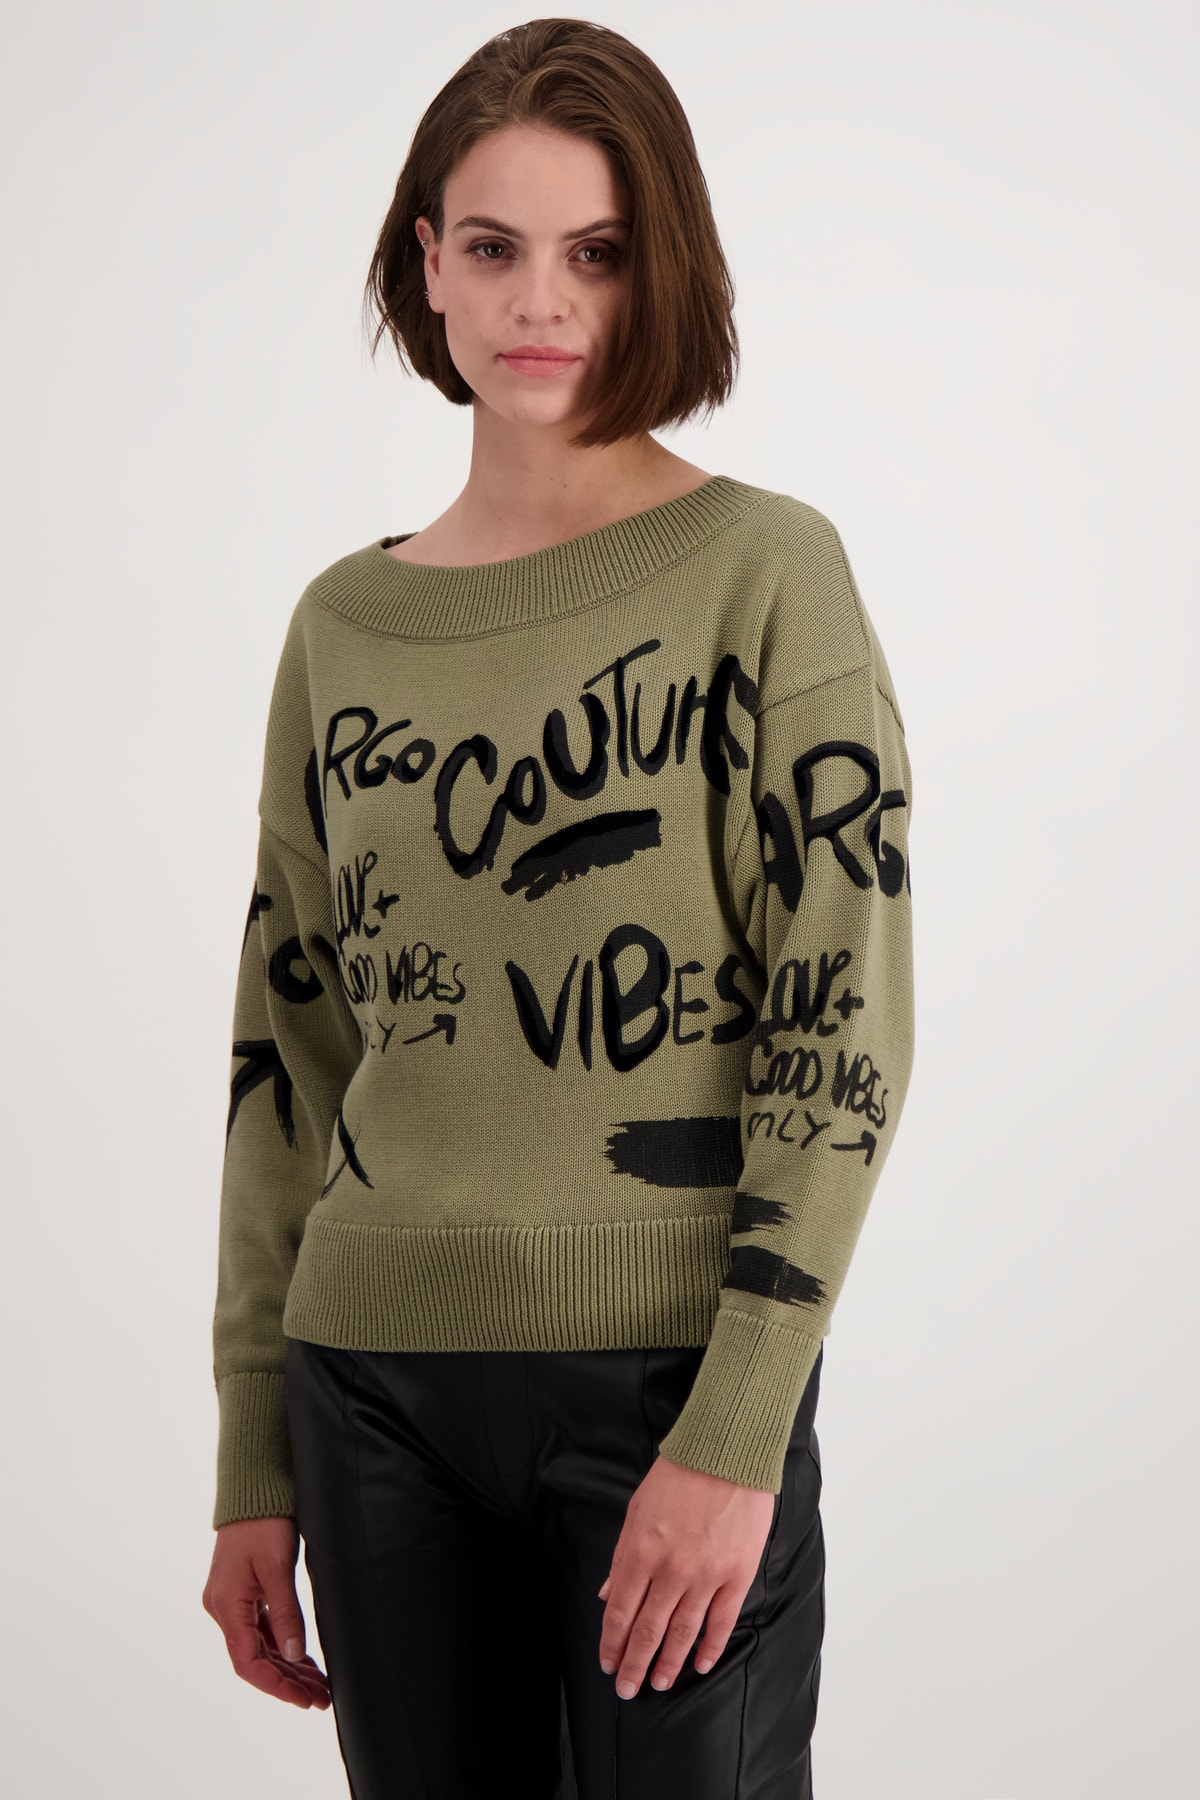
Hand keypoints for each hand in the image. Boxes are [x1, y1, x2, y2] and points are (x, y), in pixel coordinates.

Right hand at [202, 1516, 330, 1708]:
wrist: (252, 1487)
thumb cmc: (263, 1521)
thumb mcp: (278, 1566)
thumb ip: (285, 1613)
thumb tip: (294, 1655)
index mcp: (227, 1605)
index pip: (248, 1662)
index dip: (275, 1685)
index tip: (303, 1699)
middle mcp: (224, 1608)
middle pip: (255, 1659)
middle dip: (288, 1681)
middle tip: (321, 1697)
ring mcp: (232, 1601)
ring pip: (260, 1646)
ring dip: (287, 1666)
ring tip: (318, 1685)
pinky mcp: (243, 1592)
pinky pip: (261, 1629)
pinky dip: (282, 1645)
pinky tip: (303, 1658)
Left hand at [596, 1452, 775, 1697]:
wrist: (725, 1453)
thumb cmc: (678, 1476)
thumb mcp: (637, 1510)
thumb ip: (622, 1557)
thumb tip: (606, 1594)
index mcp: (640, 1551)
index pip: (619, 1611)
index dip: (612, 1642)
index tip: (607, 1663)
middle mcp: (670, 1570)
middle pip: (647, 1630)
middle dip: (633, 1663)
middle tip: (626, 1689)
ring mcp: (705, 1575)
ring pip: (682, 1632)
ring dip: (668, 1663)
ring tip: (657, 1683)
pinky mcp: (736, 1574)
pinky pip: (721, 1621)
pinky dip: (709, 1647)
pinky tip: (700, 1664)